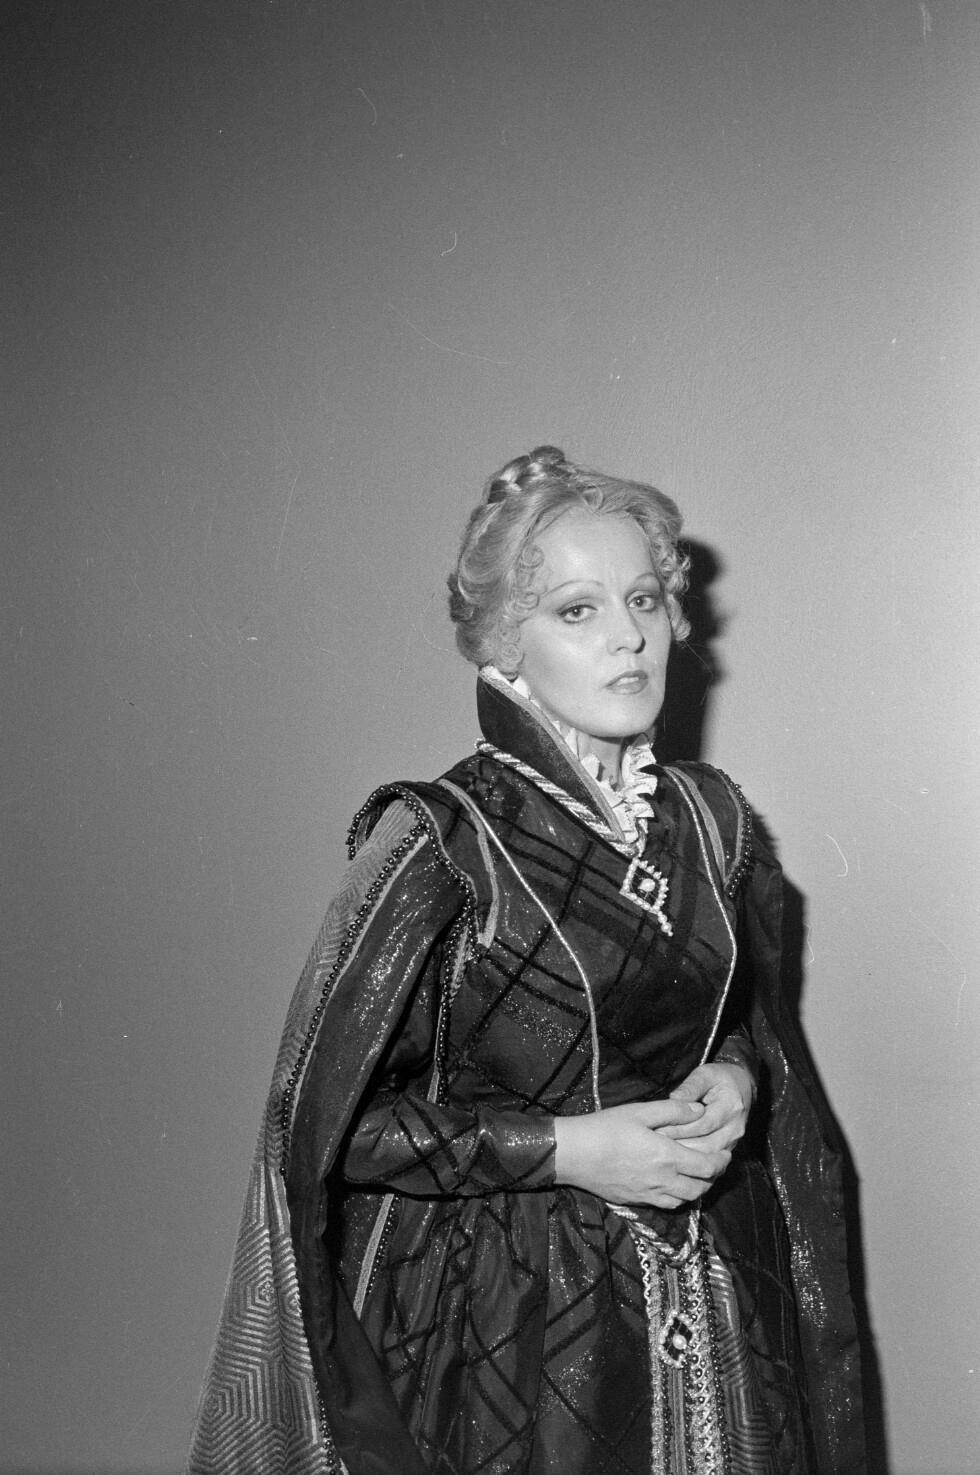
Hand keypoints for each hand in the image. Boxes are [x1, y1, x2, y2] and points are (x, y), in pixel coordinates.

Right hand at [553, 1099, 731, 1208]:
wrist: (574, 1154)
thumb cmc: (606, 1128)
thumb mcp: (640, 1111)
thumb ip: (673, 1111)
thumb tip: (699, 1110)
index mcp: (667, 1156)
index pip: (708, 1167)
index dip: (722, 1161)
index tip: (726, 1152)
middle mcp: (663, 1180)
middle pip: (701, 1188)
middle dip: (713, 1177)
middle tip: (715, 1164)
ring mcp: (649, 1194)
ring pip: (685, 1200)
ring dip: (697, 1189)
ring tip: (697, 1175)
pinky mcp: (636, 1202)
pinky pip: (666, 1204)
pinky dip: (678, 1197)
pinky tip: (673, 1184)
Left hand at [663, 1063, 753, 1152]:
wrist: (742, 1087)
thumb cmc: (720, 1079)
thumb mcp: (705, 1074)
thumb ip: (690, 1086)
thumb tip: (673, 1098)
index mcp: (731, 1107)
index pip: (702, 1124)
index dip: (679, 1128)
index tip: (658, 1128)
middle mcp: (735, 1128)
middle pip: (705, 1145)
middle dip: (679, 1145)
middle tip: (655, 1144)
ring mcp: (733, 1141)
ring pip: (706, 1156)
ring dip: (684, 1154)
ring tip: (662, 1150)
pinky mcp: (728, 1149)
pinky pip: (709, 1158)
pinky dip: (692, 1158)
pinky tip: (675, 1154)